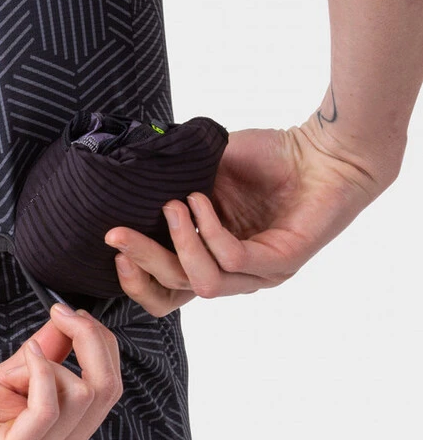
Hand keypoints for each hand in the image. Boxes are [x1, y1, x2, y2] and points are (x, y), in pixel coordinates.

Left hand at [0, 304, 122, 439]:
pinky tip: (27, 357)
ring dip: (59, 357)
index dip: (98, 341)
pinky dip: (41, 371)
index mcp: (63, 435)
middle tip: (63, 312)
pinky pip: (48, 407)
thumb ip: (37, 356)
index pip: (109, 385)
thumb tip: (64, 322)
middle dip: (92, 338)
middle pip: (108, 387)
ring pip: (85, 394)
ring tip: (28, 350)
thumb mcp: (2, 379)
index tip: (70, 312)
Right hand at [103, 110, 395, 316]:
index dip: (134, 278)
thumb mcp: (203, 174)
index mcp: (210, 258)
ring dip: (178, 243)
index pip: (164, 292)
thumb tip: (123, 183)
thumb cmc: (270, 157)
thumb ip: (169, 186)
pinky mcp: (282, 262)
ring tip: (173, 204)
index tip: (113, 243)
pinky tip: (201, 198)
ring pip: (202, 283)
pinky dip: (208, 230)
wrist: (327, 147)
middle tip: (117, 233)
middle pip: (174, 291)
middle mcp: (233, 274)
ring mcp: (259, 274)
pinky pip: (232, 258)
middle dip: (141, 262)